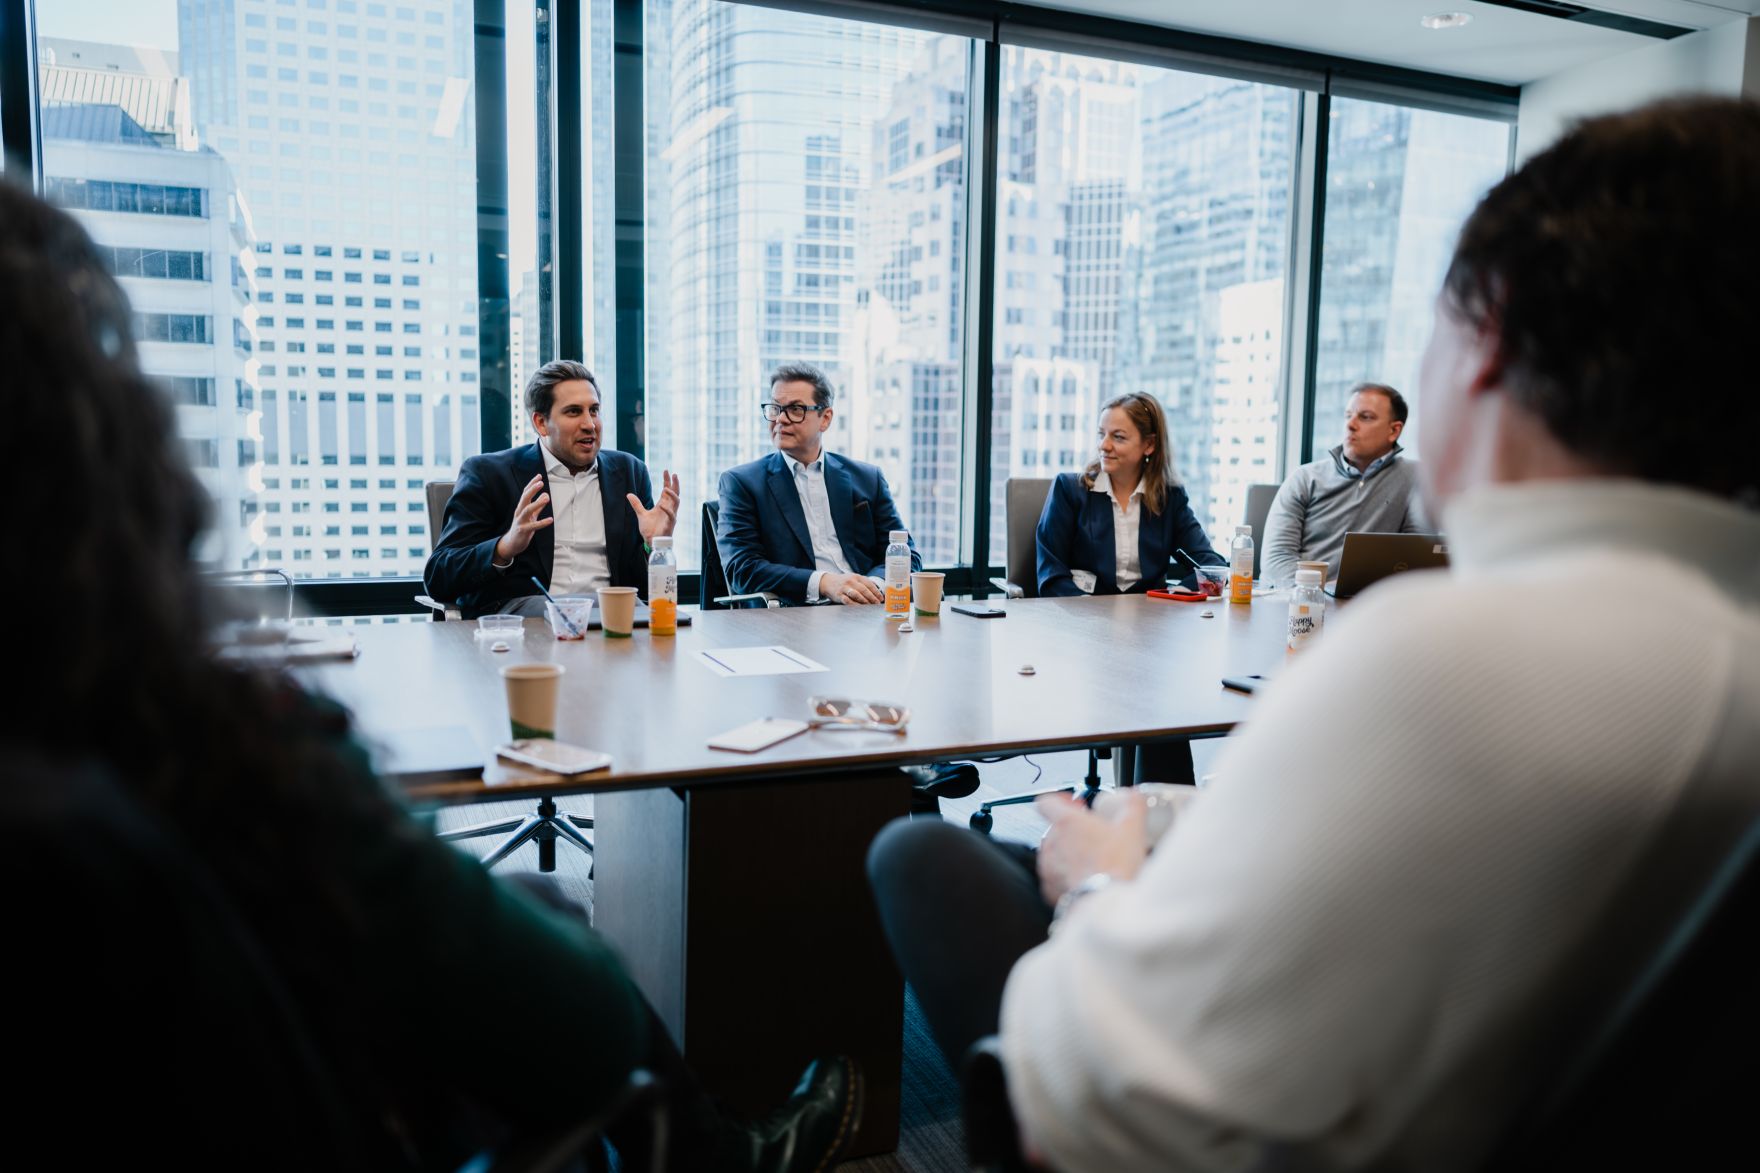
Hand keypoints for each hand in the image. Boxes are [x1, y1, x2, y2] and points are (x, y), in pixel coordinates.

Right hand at [495, 475, 552, 562]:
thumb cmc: (523, 527)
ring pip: (527, 510)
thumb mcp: (531, 516)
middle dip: (532, 490)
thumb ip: (538, 506)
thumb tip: (545, 495)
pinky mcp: (523, 531)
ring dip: (537, 503)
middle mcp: (519, 512)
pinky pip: (533, 526)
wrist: (512, 543)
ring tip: (547, 498)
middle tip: (541, 482)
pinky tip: (550, 520)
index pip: (525, 493)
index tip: (539, 476)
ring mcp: (520, 521)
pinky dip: (542, 522)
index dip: (531, 484)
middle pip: (524, 498)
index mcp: (521, 507)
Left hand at [628, 469, 680, 542]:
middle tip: (674, 474)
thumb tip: (628, 494)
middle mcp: (669, 508)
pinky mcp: (670, 524)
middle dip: (675, 484)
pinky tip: (662, 505)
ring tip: (666, 488)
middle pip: (676, 493)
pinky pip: (672, 515)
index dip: (667, 480)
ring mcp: (671, 516)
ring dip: (673, 495)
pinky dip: (667, 510)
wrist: (652, 541)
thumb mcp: (641, 514)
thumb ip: (637, 504)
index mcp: (663, 505)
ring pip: (677, 503)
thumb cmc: (650, 529)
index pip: (667, 490)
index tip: (666, 471)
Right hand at [820, 572, 883, 604]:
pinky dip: (854, 605)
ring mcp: (844, 588)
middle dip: (872, 597)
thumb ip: (864, 584)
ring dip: (864, 601)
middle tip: (877, 603)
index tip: (881, 598)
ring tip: (870, 606)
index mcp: (857, 577)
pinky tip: (859, 608)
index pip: (869, 584)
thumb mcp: (854, 579)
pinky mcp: (839, 595)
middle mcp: (851, 581)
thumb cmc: (844, 582)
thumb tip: (877, 593)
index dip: (876, 592)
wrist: (828, 582)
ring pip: (856, 595)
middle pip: (864, 590)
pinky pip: (848, 601)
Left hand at [1034, 791, 1148, 905]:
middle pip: (1054, 828)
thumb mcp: (1133, 826)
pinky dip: (1067, 876)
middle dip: (1072, 831)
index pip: (1046, 801)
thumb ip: (1133, 804)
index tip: (1075, 806)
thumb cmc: (1116, 866)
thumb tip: (1134, 797)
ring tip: (1092, 860)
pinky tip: (1086, 878)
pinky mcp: (1049, 887)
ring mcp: (1048, 866)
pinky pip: (1054, 876)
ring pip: (1053, 853)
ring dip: (1069, 854)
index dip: (1060, 801)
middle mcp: (1051, 842)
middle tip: (1094, 837)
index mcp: (1066, 822)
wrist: (1107, 900)